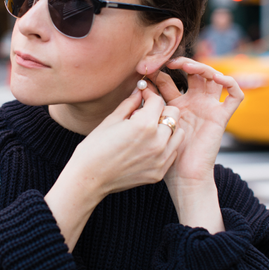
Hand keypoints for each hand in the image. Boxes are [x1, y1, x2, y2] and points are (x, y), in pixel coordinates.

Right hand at [68, 87, 183, 196]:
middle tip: (146, 112)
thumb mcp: (111, 120)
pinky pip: (172, 152)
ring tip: (149, 130)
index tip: (143, 95)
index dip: (149, 94)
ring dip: (167, 127)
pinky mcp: (159, 172)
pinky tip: (149, 145)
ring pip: (178, 133)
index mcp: (144, 125)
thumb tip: (139, 91)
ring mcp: (160, 159)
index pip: (158, 100)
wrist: (89, 178)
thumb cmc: (95, 147)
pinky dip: (166, 145)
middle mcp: (158, 141)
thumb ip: (129, 104)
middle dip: (161, 109)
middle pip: (174, 113)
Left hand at [153, 57, 243, 232]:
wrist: (183, 179)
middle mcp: (192, 105)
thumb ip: (144, 108)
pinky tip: (217, 77)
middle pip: (191, 76)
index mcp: (175, 107)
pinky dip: (230, 82)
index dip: (158, 75)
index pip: (168, 83)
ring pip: (212, 79)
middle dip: (181, 65)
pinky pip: (234, 96)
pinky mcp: (221, 118)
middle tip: (167, 63)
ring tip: (186, 66)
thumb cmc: (164, 156)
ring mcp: (208, 110)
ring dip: (202, 68)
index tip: (145, 73)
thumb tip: (138, 87)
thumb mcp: (149, 127)